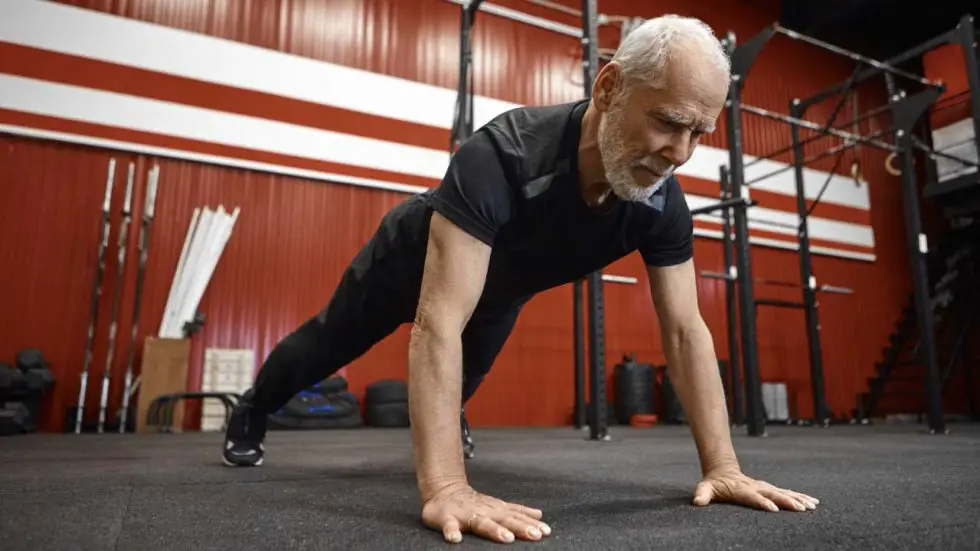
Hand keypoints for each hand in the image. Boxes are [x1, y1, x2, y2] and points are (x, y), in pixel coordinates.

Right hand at [421, 483, 551, 543]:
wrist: (444, 490)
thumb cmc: (473, 502)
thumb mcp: (498, 505)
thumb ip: (516, 511)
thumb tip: (539, 515)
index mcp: (496, 510)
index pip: (517, 517)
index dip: (531, 524)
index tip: (546, 531)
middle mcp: (484, 512)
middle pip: (504, 520)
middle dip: (520, 527)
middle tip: (534, 535)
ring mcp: (466, 515)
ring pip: (481, 523)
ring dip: (494, 530)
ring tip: (506, 538)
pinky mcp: (447, 519)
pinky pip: (449, 526)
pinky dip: (452, 532)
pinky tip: (455, 539)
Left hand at [692, 467, 818, 511]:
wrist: (723, 470)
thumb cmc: (714, 484)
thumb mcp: (706, 488)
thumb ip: (702, 494)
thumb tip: (696, 501)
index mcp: (741, 489)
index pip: (752, 497)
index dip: (762, 502)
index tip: (773, 509)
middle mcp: (755, 487)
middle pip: (773, 494)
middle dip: (786, 501)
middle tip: (800, 508)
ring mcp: (764, 487)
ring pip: (783, 492)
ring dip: (798, 499)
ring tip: (812, 506)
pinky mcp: (770, 489)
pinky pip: (787, 492)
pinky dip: (800, 497)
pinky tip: (813, 503)